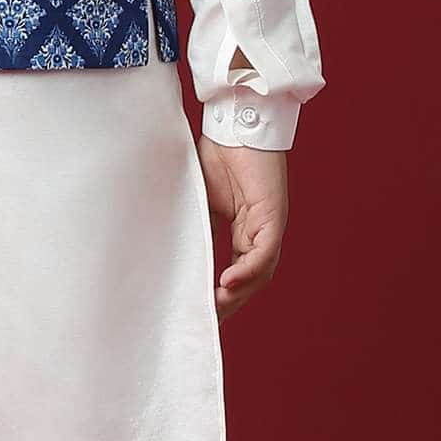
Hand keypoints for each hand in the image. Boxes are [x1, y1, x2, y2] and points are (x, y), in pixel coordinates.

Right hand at [196, 135, 288, 322]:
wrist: (236, 120)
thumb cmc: (217, 152)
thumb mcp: (199, 198)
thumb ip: (193, 224)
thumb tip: (168, 249)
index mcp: (245, 228)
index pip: (237, 270)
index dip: (221, 293)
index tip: (199, 310)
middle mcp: (261, 230)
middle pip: (251, 278)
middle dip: (230, 302)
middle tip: (206, 321)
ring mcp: (269, 224)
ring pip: (260, 272)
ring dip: (239, 293)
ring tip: (215, 308)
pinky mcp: (273, 215)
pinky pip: (263, 252)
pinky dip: (247, 270)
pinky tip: (227, 282)